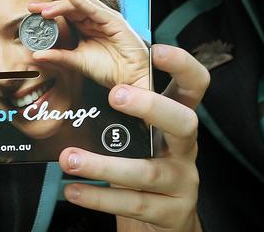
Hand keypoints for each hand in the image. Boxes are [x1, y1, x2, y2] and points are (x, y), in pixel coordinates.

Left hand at [29, 0, 151, 88]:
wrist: (129, 80)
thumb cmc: (109, 70)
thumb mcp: (77, 62)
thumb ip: (59, 56)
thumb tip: (36, 55)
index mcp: (85, 27)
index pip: (64, 14)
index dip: (48, 10)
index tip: (31, 11)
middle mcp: (93, 19)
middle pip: (69, 6)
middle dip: (50, 5)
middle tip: (32, 6)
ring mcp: (103, 18)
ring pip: (79, 5)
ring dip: (61, 4)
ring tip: (44, 8)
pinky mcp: (113, 20)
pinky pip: (94, 8)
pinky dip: (80, 1)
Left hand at [60, 44, 207, 231]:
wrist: (164, 218)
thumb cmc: (143, 165)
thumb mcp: (139, 137)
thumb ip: (120, 114)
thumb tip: (74, 77)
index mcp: (179, 121)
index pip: (194, 86)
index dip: (183, 66)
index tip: (158, 50)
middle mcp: (185, 148)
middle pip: (184, 122)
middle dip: (151, 107)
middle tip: (115, 94)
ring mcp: (182, 182)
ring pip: (147, 171)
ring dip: (104, 164)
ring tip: (69, 158)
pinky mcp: (170, 212)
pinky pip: (133, 203)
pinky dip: (99, 197)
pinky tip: (74, 190)